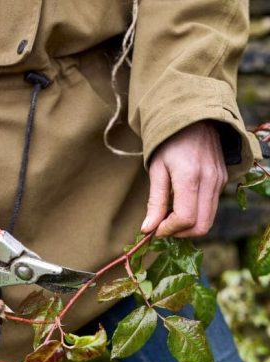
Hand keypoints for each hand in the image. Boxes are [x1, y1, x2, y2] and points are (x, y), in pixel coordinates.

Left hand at [141, 121, 227, 237]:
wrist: (194, 119)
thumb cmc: (169, 142)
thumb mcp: (156, 170)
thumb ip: (154, 201)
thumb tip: (148, 229)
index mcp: (190, 177)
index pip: (185, 218)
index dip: (168, 230)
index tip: (154, 229)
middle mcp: (210, 181)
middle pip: (201, 225)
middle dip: (179, 233)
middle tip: (161, 227)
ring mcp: (220, 181)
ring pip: (208, 219)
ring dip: (188, 226)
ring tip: (169, 216)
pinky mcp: (223, 180)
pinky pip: (211, 207)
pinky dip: (196, 214)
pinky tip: (180, 205)